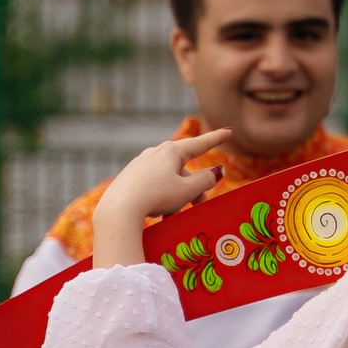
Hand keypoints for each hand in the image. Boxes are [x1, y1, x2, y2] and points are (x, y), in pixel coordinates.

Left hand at [94, 128, 232, 266]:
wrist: (119, 209)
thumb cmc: (156, 197)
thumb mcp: (187, 190)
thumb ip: (205, 180)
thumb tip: (217, 171)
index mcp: (171, 151)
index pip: (200, 144)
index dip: (217, 139)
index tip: (229, 131)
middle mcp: (155, 153)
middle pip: (184, 170)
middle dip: (193, 189)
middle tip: (200, 207)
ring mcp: (140, 164)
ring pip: (168, 179)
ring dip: (176, 197)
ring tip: (172, 217)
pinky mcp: (129, 177)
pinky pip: (153, 185)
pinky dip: (161, 198)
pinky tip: (156, 213)